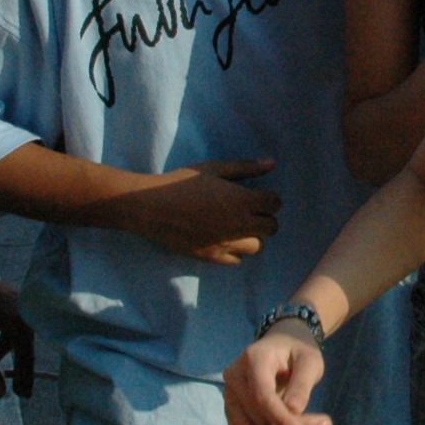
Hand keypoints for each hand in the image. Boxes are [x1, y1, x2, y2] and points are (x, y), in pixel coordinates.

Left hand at [0, 263, 34, 397]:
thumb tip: (0, 395)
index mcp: (20, 323)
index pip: (26, 357)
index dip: (24, 378)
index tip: (23, 396)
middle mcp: (25, 313)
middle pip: (24, 347)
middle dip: (18, 369)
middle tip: (18, 391)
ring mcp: (19, 304)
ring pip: (16, 337)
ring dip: (6, 354)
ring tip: (0, 374)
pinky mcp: (11, 300)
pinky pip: (12, 326)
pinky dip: (3, 340)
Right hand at [116, 159, 280, 263]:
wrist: (150, 206)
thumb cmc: (181, 182)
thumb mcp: (213, 169)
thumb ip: (245, 167)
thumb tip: (272, 163)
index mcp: (241, 200)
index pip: (274, 204)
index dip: (269, 199)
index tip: (258, 196)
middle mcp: (239, 224)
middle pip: (271, 228)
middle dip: (265, 219)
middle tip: (251, 212)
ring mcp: (226, 243)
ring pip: (257, 247)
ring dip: (253, 236)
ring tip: (239, 227)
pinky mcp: (212, 257)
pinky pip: (236, 260)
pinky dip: (236, 251)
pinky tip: (225, 239)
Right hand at [226, 330, 331, 424]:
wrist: (282, 348)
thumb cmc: (298, 352)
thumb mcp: (310, 361)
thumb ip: (302, 384)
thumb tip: (293, 411)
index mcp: (253, 359)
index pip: (262, 397)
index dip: (284, 421)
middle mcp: (233, 379)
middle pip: (257, 420)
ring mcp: (229, 397)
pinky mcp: (231, 413)